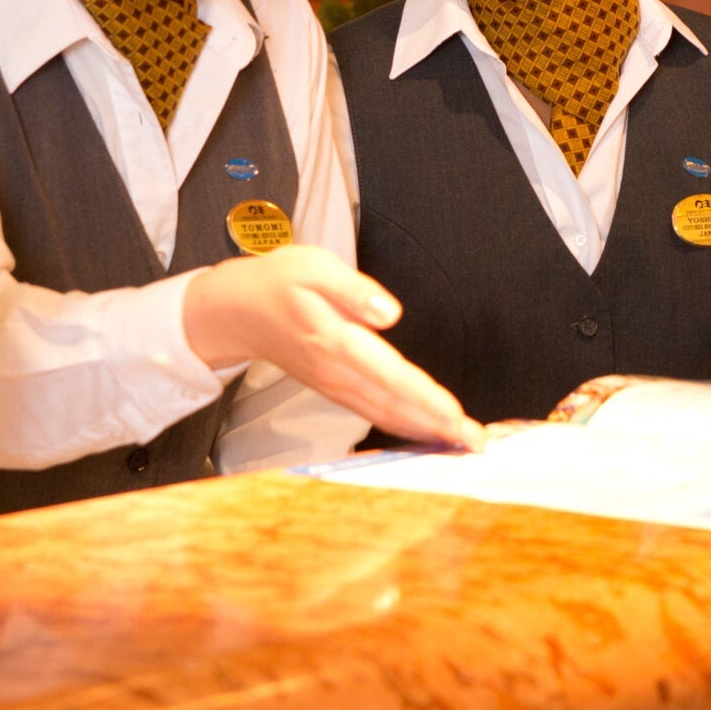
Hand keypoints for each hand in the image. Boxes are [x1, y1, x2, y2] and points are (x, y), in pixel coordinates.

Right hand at [184, 245, 482, 452]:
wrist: (235, 311)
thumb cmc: (276, 283)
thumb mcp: (313, 266)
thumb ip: (354, 289)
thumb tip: (390, 313)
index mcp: (335, 341)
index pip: (390, 376)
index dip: (426, 398)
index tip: (456, 416)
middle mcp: (336, 372)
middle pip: (394, 405)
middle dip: (437, 426)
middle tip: (475, 443)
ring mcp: (333, 385)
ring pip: (386, 414)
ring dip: (424, 431)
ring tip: (460, 443)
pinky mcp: (333, 388)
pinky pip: (374, 412)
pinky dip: (403, 425)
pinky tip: (425, 431)